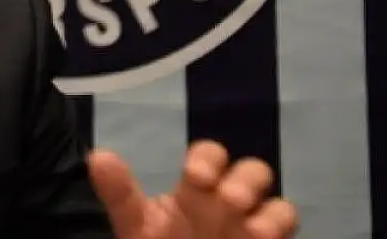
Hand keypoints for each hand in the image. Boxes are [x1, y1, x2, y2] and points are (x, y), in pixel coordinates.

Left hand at [87, 140, 297, 237]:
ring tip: (252, 230)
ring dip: (270, 214)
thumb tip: (98, 156)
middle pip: (254, 172)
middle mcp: (230, 201)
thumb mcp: (135, 224)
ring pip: (280, 206)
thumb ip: (120, 194)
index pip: (211, 155)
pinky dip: (278, 232)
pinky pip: (288, 231)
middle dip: (245, 182)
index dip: (208, 159)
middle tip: (228, 201)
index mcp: (197, 187)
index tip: (194, 175)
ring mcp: (253, 226)